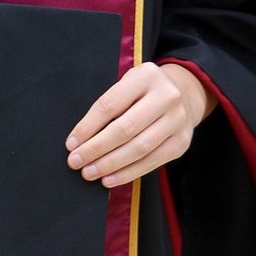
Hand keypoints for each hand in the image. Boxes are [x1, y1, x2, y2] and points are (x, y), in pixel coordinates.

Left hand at [65, 59, 209, 189]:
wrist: (185, 95)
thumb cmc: (144, 93)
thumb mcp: (128, 84)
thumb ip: (109, 106)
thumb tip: (80, 142)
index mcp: (146, 76)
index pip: (110, 105)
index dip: (87, 127)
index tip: (71, 144)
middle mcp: (166, 96)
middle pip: (125, 129)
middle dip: (96, 149)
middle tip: (75, 162)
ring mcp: (177, 120)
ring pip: (139, 148)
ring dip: (110, 164)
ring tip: (89, 172)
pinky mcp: (182, 142)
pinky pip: (152, 162)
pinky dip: (128, 173)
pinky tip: (109, 179)